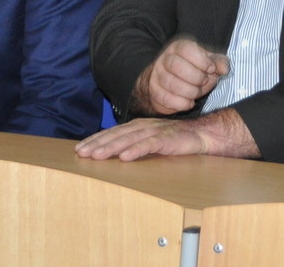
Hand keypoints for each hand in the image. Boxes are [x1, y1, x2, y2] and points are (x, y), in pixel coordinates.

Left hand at [74, 108, 256, 161]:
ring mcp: (156, 131)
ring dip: (112, 147)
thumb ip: (134, 143)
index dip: (96, 139)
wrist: (203, 136)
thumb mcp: (151, 141)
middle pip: (116, 135)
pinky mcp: (168, 139)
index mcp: (138, 126)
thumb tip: (113, 153)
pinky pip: (150, 145)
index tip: (79, 149)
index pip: (112, 132)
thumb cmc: (175, 140)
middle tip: (82, 153)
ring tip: (97, 156)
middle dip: (98, 144)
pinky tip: (125, 157)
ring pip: (129, 139)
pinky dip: (136, 150)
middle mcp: (144, 126)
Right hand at [131, 38, 229, 115]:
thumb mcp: (207, 62)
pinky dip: (183, 103)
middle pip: (177, 66)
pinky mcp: (155, 92)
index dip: (202, 60)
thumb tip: (224, 68)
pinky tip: (189, 101)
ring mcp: (157, 76)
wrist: (168, 82)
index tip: (211, 68)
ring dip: (191, 92)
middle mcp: (165, 60)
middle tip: (204, 81)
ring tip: (197, 92)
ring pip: (173, 85)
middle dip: (197, 77)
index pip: (186, 49)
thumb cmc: (192, 69)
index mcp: (178, 47)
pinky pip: (168, 100)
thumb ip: (218, 62)